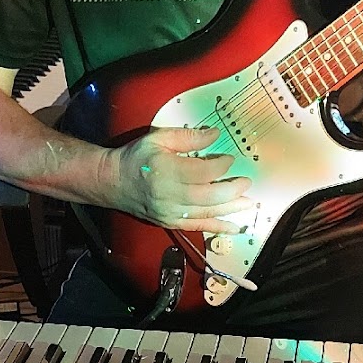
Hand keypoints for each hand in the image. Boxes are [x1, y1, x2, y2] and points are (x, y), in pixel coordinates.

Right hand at [101, 126, 253, 233]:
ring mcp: (170, 212)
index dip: (221, 165)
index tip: (230, 158)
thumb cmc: (137, 157)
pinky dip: (218, 227)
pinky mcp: (170, 222)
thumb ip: (188, 137)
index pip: (203, 172)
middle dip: (232, 190)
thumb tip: (215, 135)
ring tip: (249, 203)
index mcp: (167, 170)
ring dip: (231, 209)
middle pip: (209, 196)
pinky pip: (198, 227)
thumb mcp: (159, 138)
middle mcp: (169, 195)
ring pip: (207, 213)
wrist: (112, 182)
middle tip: (247, 182)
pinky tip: (235, 226)